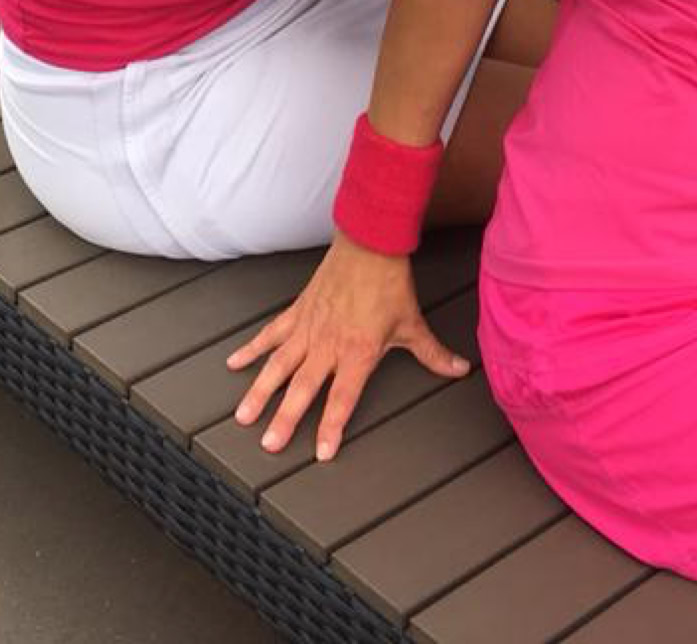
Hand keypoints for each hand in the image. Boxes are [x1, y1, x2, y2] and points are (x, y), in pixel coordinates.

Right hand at [225, 234, 467, 461]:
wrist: (369, 242)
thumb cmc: (390, 283)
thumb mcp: (413, 324)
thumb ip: (433, 354)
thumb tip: (461, 370)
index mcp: (357, 353)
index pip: (342, 399)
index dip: (331, 427)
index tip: (320, 454)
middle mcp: (328, 344)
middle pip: (302, 388)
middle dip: (285, 419)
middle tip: (269, 445)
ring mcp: (308, 327)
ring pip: (279, 365)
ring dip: (260, 391)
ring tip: (243, 415)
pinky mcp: (298, 311)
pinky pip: (271, 334)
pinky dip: (252, 348)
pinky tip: (234, 363)